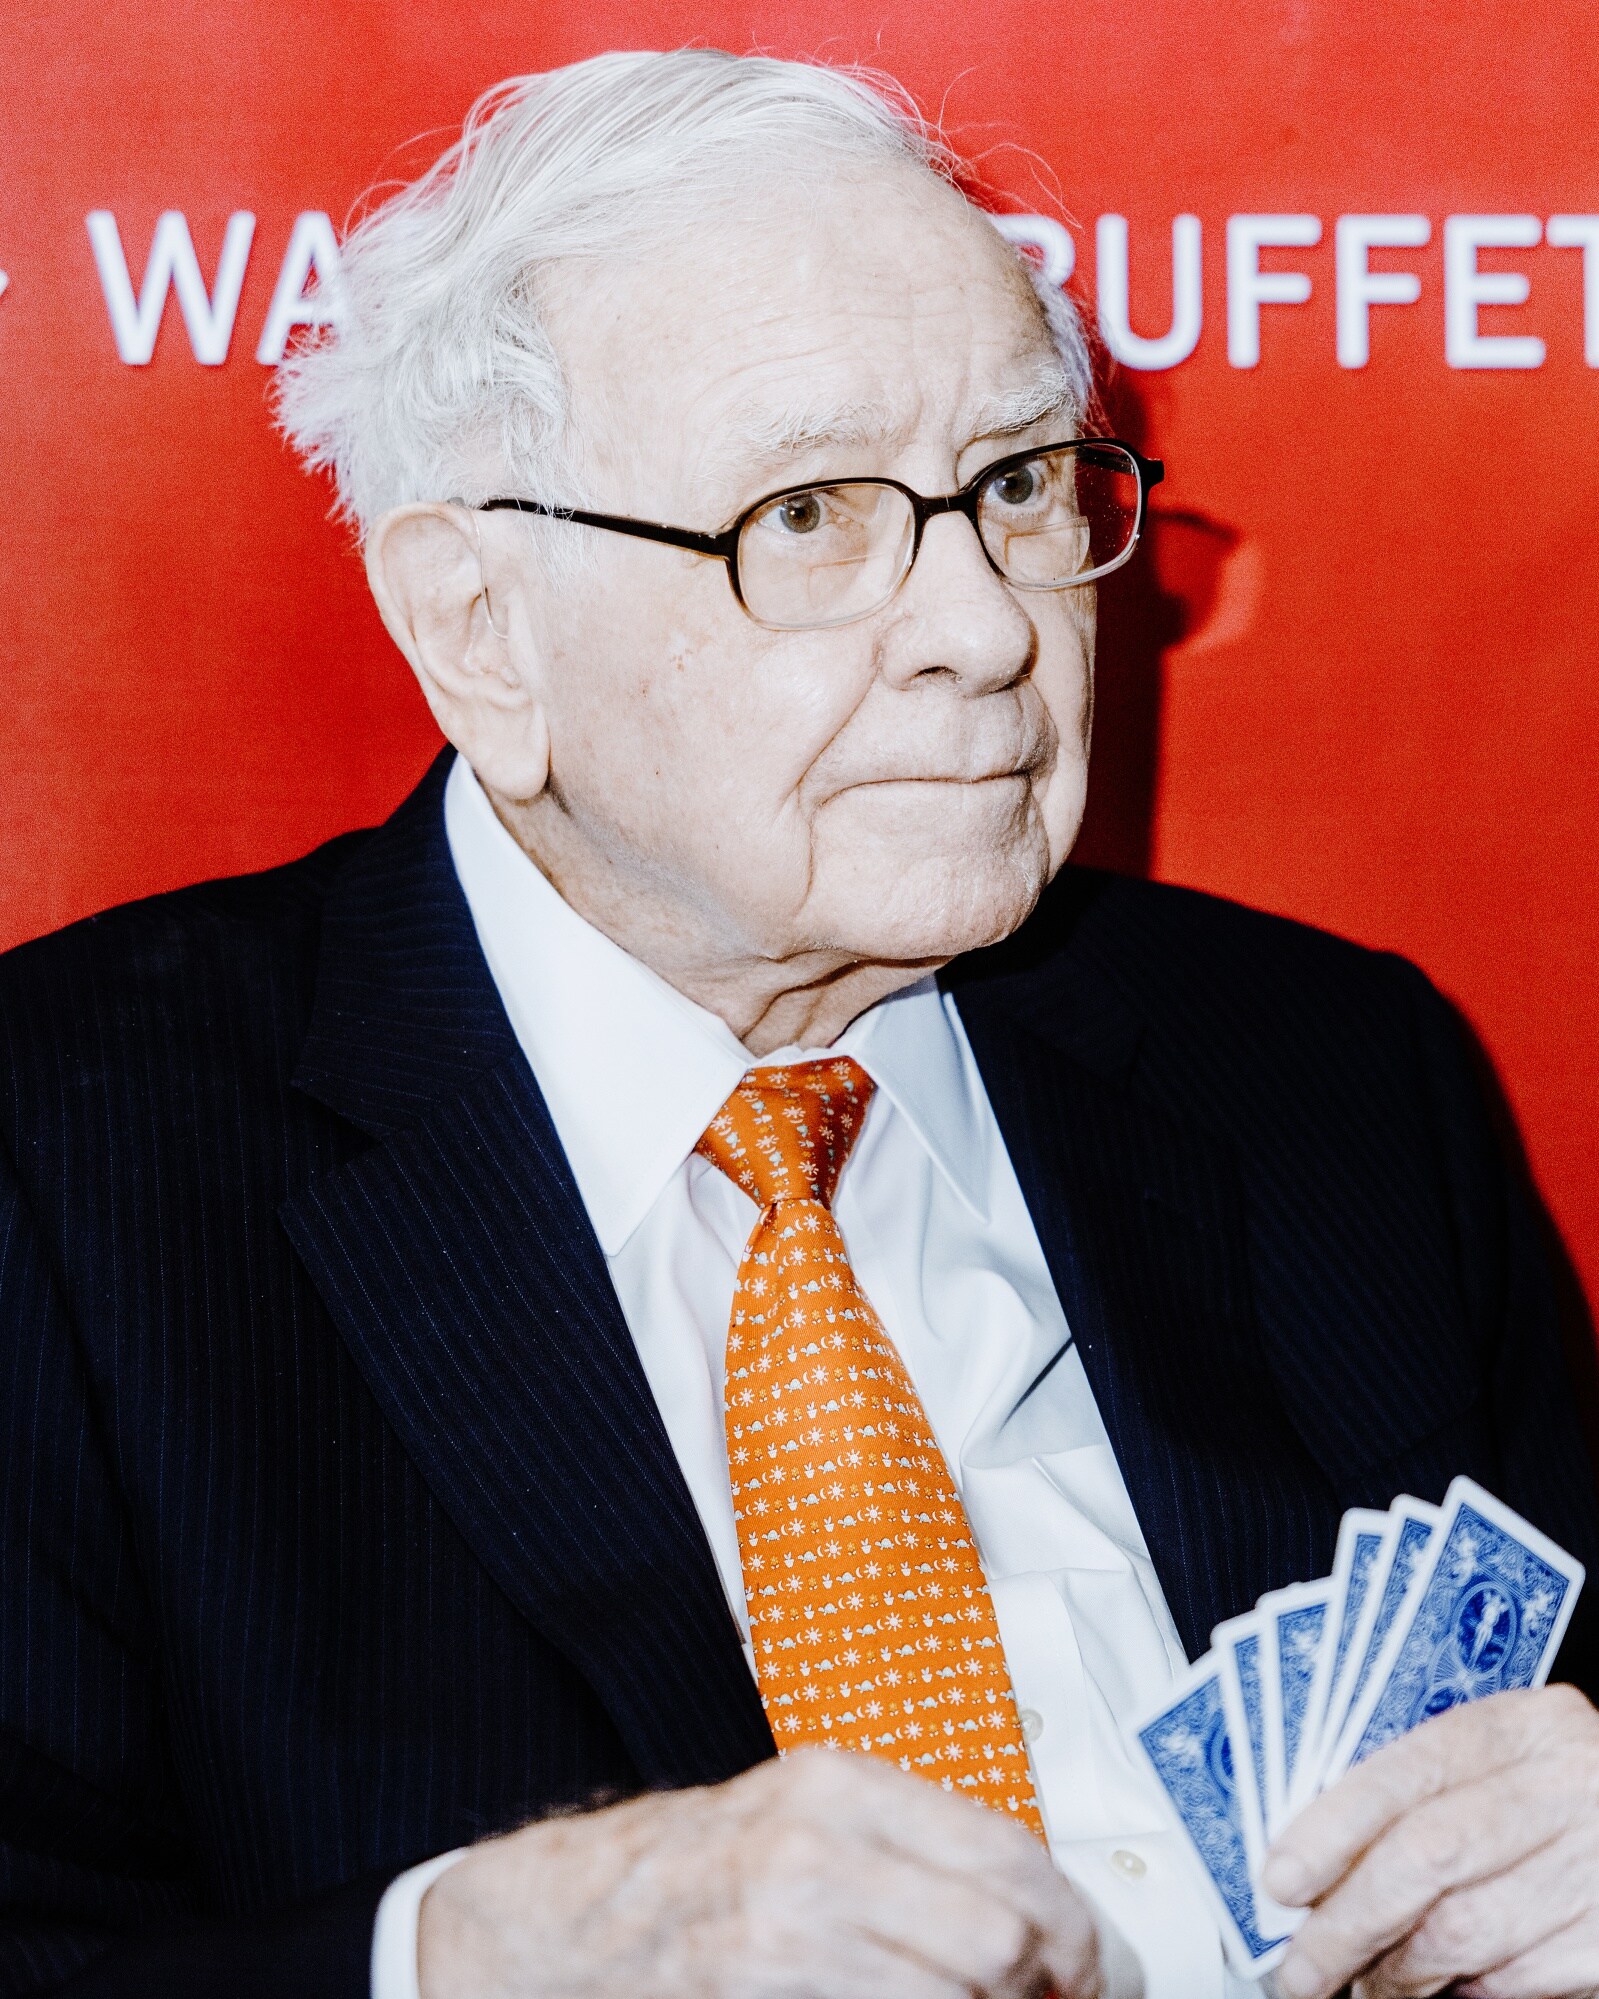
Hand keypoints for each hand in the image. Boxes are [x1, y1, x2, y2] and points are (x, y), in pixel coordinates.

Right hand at [417, 1746, 1100, 1998]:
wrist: (568, 1922)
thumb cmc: (696, 1871)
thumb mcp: (802, 1820)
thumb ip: (905, 1846)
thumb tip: (1030, 1909)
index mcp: (842, 1785)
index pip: (1009, 1855)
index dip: (1072, 1928)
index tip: (1088, 1969)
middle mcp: (820, 1845)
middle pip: (1000, 1935)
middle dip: (1042, 1988)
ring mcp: (791, 1927)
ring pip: (960, 1994)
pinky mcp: (765, 1987)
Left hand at [1261, 1685, 1598, 1997]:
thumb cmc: (1561, 1792)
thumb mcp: (1505, 1761)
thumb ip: (1426, 1791)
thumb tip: (1316, 1856)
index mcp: (1525, 1727)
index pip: (1407, 1773)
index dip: (1331, 1830)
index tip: (1280, 1879)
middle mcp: (1567, 1788)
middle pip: (1428, 1857)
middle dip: (1349, 1921)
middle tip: (1303, 1967)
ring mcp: (1596, 1865)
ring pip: (1464, 1933)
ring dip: (1398, 1972)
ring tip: (1367, 1983)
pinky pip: (1514, 1981)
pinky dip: (1463, 1991)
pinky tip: (1440, 1985)